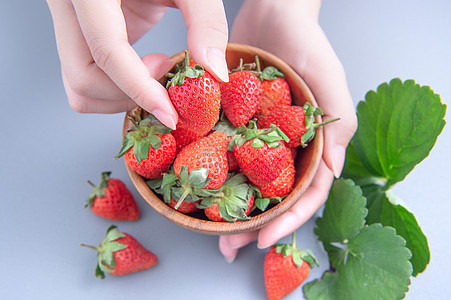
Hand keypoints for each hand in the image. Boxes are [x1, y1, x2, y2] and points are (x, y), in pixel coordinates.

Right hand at [46, 0, 228, 127]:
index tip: (171, 115)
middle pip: (82, 79)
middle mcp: (69, 9)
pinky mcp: (85, 35)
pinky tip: (147, 66)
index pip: (105, 52)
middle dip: (128, 94)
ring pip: (79, 86)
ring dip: (121, 95)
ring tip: (157, 66)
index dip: (139, 90)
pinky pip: (91, 77)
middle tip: (166, 71)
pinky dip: (120, 87)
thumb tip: (214, 74)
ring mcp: (72, 24)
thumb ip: (206, 21)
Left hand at [219, 0, 357, 261]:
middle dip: (254, 225)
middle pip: (272, 197)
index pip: (304, 193)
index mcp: (312, 144)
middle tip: (230, 248)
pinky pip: (224, 153)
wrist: (273, 11)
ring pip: (247, 183)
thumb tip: (334, 172)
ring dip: (232, 211)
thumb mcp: (329, 80)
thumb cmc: (307, 43)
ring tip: (213, 234)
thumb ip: (337, 124)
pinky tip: (198, 191)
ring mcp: (259, 138)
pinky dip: (213, 174)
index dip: (287, 221)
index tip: (263, 241)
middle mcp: (285, 146)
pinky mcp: (236, 123)